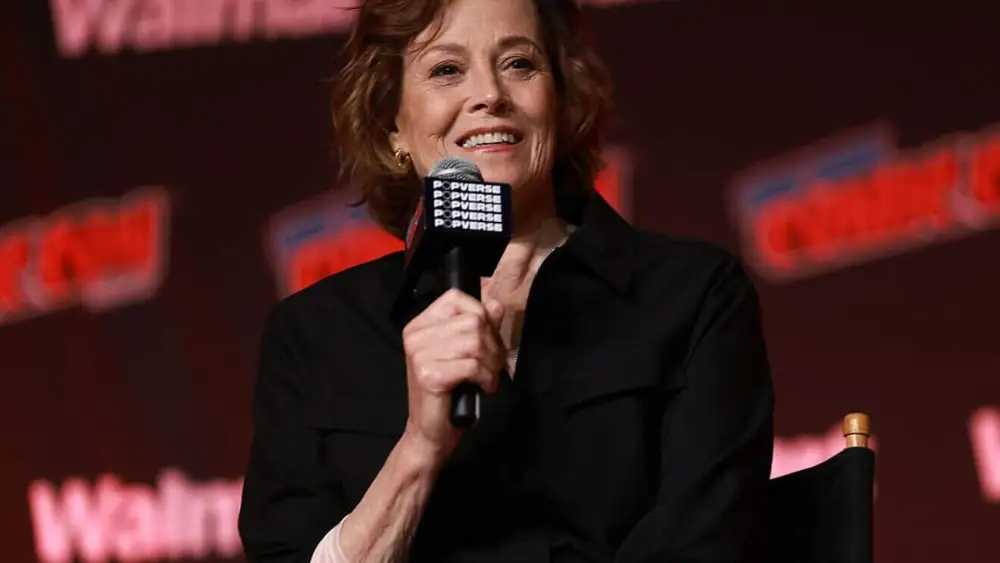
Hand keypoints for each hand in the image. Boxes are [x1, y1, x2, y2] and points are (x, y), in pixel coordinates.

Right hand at [400, 288, 505, 463]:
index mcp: (420, 324)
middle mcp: (415, 335)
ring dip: (492, 363)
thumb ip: (479, 326)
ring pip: (475, 342)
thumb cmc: (449, 392)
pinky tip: (483, 387)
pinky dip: (486, 378)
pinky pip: (472, 365)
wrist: (430, 431)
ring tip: (488, 377)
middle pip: (473, 320)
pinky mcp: (429, 375)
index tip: (487, 339)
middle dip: (493, 344)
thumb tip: (495, 304)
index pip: (456, 298)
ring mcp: (419, 354)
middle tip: (492, 365)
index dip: (481, 315)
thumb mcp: (464, 353)